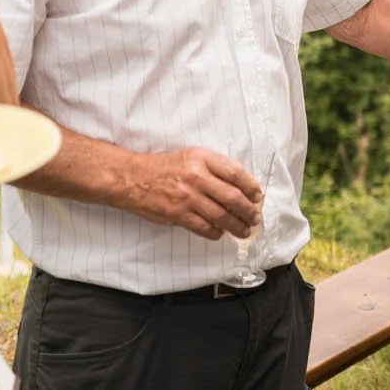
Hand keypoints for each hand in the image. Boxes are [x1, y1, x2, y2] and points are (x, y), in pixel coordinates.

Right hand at [120, 148, 262, 240]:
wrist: (132, 179)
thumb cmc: (163, 168)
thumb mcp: (190, 156)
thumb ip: (213, 168)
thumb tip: (240, 187)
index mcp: (201, 158)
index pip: (235, 173)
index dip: (251, 187)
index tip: (257, 196)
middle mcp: (195, 176)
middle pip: (233, 197)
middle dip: (249, 211)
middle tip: (255, 217)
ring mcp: (187, 196)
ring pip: (222, 216)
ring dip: (237, 226)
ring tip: (244, 230)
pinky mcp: (178, 214)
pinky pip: (205, 228)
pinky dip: (216, 233)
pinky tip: (221, 233)